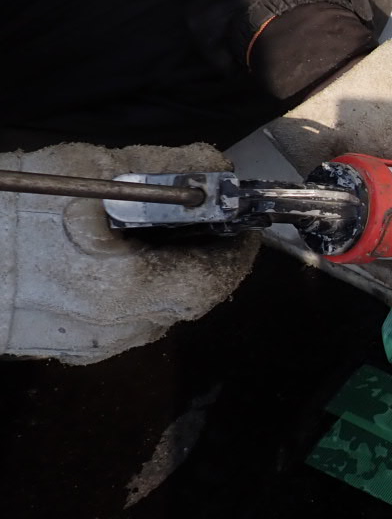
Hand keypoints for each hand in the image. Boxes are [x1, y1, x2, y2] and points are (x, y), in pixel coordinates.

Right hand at [1, 143, 259, 362]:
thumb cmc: (6, 206)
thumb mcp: (88, 167)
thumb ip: (166, 168)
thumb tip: (217, 168)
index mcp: (126, 290)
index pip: (217, 280)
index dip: (238, 250)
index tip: (241, 223)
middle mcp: (115, 330)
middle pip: (191, 299)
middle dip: (206, 260)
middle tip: (204, 224)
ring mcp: (88, 346)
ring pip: (158, 313)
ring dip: (170, 275)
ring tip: (153, 235)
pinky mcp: (64, 350)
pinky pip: (122, 322)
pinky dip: (134, 291)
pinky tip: (110, 259)